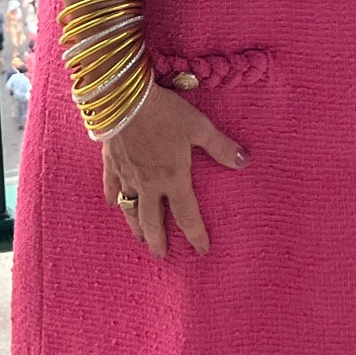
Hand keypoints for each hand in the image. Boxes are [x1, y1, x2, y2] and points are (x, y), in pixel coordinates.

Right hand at [100, 83, 247, 256]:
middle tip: (161, 255)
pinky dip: (112, 198)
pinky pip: (110, 187)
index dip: (196, 235)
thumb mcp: (199, 126)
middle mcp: (148, 184)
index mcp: (173, 178)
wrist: (124, 99)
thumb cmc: (165, 112)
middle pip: (152, 220)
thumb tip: (245, 161)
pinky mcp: (111, 163)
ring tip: (139, 239)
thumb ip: (221, 147)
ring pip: (130, 208)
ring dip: (135, 226)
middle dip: (158, 240)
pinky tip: (112, 204)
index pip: (187, 215)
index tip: (202, 250)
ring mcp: (126, 175)